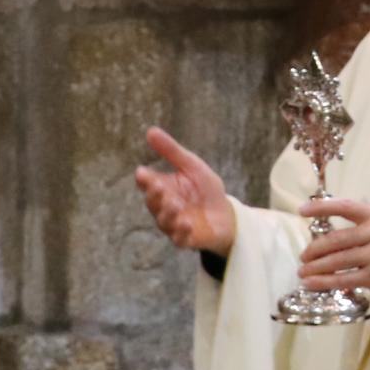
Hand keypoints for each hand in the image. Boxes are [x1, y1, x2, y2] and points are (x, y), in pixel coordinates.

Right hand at [136, 127, 234, 255]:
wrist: (227, 214)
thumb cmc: (205, 189)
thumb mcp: (192, 166)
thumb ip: (172, 151)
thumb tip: (150, 131)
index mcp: (162, 188)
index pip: (147, 183)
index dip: (144, 179)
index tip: (142, 173)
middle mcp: (163, 207)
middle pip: (153, 203)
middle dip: (155, 196)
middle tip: (160, 188)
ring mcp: (173, 224)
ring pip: (164, 222)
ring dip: (168, 214)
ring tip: (175, 205)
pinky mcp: (186, 239)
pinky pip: (179, 239)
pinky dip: (181, 232)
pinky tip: (187, 223)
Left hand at [298, 197, 369, 301]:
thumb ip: (361, 224)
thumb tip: (327, 228)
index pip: (345, 207)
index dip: (321, 207)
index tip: (301, 211)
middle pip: (336, 239)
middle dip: (314, 250)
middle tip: (302, 257)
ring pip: (337, 260)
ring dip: (315, 268)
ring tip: (302, 273)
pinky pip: (344, 279)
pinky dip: (324, 282)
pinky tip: (311, 284)